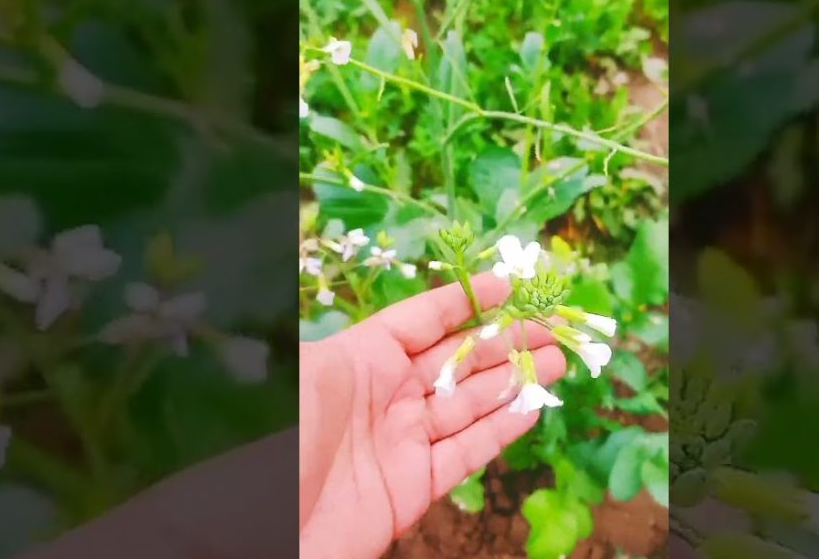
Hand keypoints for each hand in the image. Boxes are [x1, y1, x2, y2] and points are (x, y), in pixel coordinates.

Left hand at [299, 272, 565, 558]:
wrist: (261, 532)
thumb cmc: (277, 443)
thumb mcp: (308, 374)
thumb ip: (365, 343)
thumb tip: (412, 319)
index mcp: (360, 359)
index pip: (423, 321)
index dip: (467, 301)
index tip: (511, 286)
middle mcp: (386, 396)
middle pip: (456, 360)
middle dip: (505, 341)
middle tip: (552, 325)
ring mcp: (402, 442)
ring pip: (470, 404)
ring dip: (514, 381)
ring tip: (557, 361)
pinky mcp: (413, 488)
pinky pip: (466, 453)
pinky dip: (501, 431)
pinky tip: (532, 408)